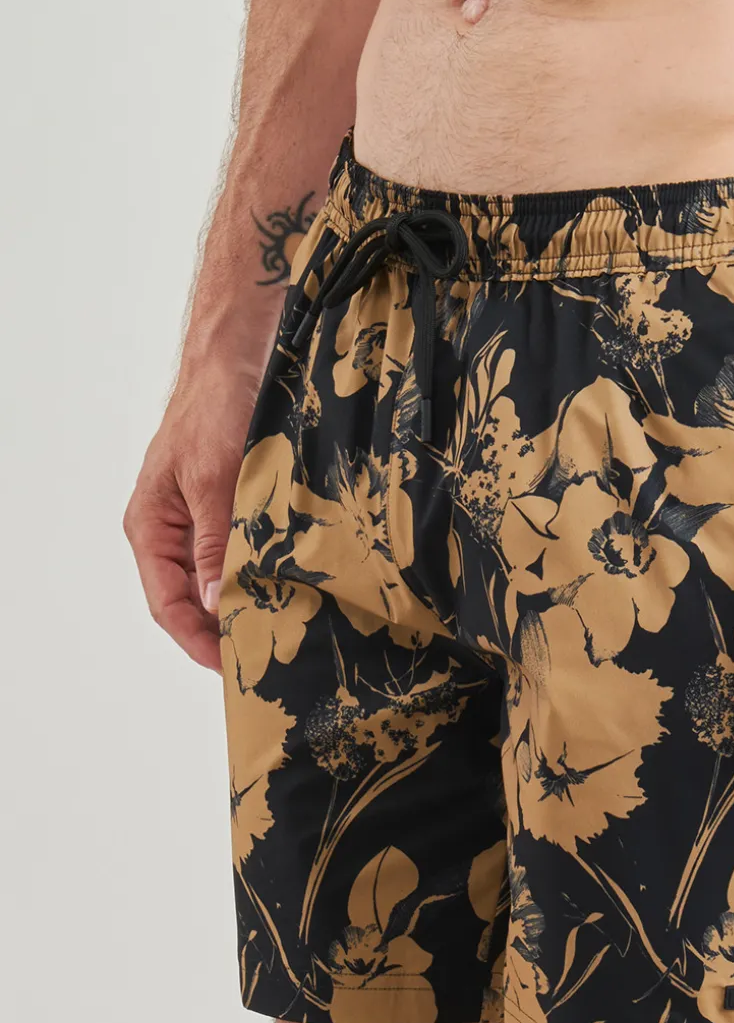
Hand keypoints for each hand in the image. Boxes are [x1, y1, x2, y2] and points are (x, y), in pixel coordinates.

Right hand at [124, 363, 258, 671]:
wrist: (239, 354)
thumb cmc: (213, 407)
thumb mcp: (213, 479)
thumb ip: (212, 542)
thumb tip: (212, 601)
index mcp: (152, 528)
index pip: (168, 604)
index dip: (197, 640)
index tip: (230, 668)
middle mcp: (174, 529)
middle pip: (194, 598)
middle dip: (225, 628)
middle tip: (266, 655)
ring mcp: (205, 518)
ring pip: (223, 577)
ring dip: (249, 601)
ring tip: (283, 629)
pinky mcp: (237, 505)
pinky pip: (246, 551)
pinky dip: (264, 571)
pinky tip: (293, 586)